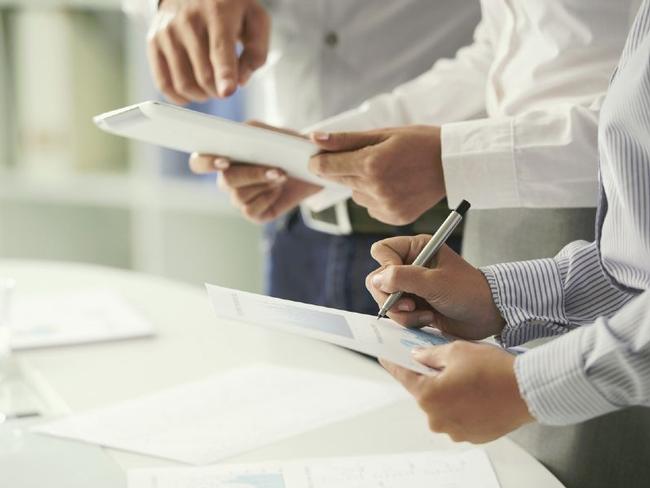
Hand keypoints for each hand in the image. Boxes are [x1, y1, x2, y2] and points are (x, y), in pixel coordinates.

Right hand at [148, 0, 269, 102]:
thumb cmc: (228, 7)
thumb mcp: (255, 19)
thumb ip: (256, 51)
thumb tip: (241, 81)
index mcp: (217, 13)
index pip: (220, 50)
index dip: (225, 75)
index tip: (227, 91)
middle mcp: (188, 21)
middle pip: (204, 75)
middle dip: (218, 91)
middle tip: (224, 87)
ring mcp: (168, 32)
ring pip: (183, 83)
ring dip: (201, 96)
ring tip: (210, 88)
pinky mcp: (154, 42)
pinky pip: (163, 83)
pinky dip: (179, 97)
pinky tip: (191, 93)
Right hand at [189, 122, 321, 222]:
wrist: (310, 166)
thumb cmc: (285, 146)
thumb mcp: (270, 133)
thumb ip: (252, 131)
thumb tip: (240, 135)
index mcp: (224, 157)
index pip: (199, 163)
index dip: (205, 163)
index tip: (224, 161)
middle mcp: (227, 180)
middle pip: (225, 182)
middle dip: (252, 175)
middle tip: (276, 169)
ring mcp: (239, 198)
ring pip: (239, 196)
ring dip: (264, 185)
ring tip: (282, 175)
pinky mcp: (254, 213)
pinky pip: (251, 210)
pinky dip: (267, 198)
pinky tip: (279, 190)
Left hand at [308, 126, 444, 224]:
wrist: (452, 164)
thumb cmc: (418, 142)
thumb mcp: (383, 133)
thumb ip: (345, 139)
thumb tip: (313, 138)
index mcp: (371, 163)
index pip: (326, 168)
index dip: (318, 162)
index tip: (317, 157)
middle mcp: (376, 188)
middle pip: (339, 181)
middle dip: (343, 169)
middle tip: (366, 158)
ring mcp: (386, 206)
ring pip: (355, 195)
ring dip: (361, 184)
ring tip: (387, 171)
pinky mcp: (394, 218)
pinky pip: (371, 208)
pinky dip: (375, 197)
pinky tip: (394, 186)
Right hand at [366, 235, 504, 339]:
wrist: (487, 315)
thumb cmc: (468, 291)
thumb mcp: (435, 282)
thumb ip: (403, 278)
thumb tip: (376, 279)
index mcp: (416, 248)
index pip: (382, 251)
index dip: (385, 267)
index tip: (398, 282)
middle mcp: (409, 265)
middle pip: (377, 279)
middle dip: (391, 297)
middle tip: (411, 305)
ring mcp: (409, 287)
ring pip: (384, 299)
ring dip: (402, 313)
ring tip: (425, 315)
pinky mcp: (412, 305)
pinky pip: (395, 314)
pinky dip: (408, 321)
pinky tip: (428, 319)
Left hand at [381, 342, 532, 442]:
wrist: (529, 390)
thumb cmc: (494, 370)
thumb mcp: (456, 350)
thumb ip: (430, 355)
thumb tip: (418, 357)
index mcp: (429, 396)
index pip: (403, 377)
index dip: (394, 364)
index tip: (386, 357)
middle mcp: (437, 418)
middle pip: (425, 393)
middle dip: (431, 378)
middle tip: (446, 363)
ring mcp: (454, 431)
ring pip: (443, 406)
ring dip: (449, 393)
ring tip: (469, 378)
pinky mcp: (472, 436)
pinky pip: (459, 418)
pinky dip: (463, 406)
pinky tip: (477, 393)